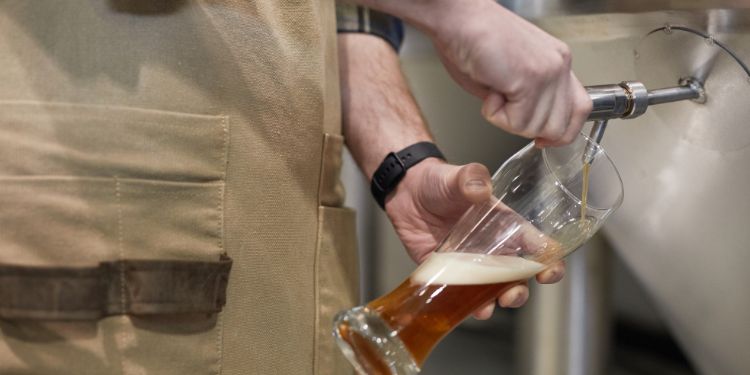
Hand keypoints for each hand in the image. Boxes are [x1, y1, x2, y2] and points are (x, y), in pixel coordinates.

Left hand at [385, 158, 565, 318]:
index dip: (550, 262)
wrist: (407, 191)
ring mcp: (471, 263)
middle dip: (519, 291)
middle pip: (518, 277)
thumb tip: (480, 187)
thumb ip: (471, 178)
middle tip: (512, 295)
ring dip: (493, 302)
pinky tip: (465, 309)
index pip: (537, 246)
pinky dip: (464, 305)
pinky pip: (460, 294)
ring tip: (488, 308)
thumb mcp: (459, 176)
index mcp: (505, 225)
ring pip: (491, 291)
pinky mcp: (448, 272)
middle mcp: (493, 248)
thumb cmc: (440, 181)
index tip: (548, 273)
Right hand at [429, 0, 591, 145]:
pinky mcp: (531, 79)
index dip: (562, 132)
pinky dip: (496, 115)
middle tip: (503, 105)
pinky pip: (517, 122)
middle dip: (526, 127)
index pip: (581, 108)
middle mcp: (559, 65)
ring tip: (494, 90)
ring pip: (536, 128)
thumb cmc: (471, 40)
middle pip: (559, 126)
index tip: (542, 139)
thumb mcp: (510, 74)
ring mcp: (548, 72)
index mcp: (556, 61)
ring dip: (507, 119)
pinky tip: (490, 89)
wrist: (458, 18)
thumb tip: (527, 123)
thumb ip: (528, 98)